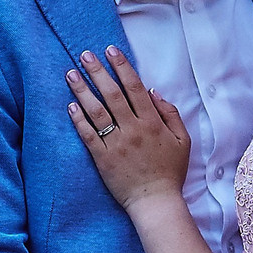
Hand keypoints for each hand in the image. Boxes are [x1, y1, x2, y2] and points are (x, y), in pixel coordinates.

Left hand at [66, 46, 188, 208]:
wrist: (155, 201)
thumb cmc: (170, 171)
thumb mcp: (182, 139)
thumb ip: (170, 113)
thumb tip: (152, 91)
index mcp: (152, 122)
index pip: (134, 87)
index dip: (122, 66)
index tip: (111, 50)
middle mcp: (133, 129)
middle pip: (112, 94)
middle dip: (98, 71)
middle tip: (85, 54)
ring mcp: (116, 144)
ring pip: (96, 111)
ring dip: (82, 90)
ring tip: (70, 73)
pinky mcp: (102, 158)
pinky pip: (88, 135)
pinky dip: (78, 119)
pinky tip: (70, 105)